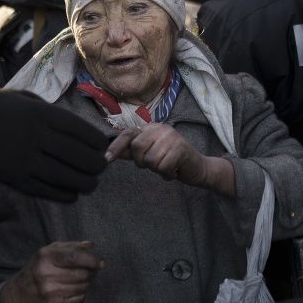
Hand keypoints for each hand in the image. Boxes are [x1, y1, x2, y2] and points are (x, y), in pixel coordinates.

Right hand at [0, 88, 107, 201]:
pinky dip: (67, 195)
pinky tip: (72, 192)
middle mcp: (38, 138)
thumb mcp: (23, 98)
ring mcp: (27, 162)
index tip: (103, 146)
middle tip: (98, 166)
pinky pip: (51, 193)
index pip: (84, 133)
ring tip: (89, 182)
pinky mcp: (16, 181)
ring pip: (71, 179)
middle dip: (97, 165)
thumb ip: (49, 111)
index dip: (99, 143)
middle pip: (83, 158)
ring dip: (86, 183)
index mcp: (43, 115)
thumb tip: (75, 127)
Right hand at [0, 241, 104, 302]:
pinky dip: (80, 295)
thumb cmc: (40, 268)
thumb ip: (71, 246)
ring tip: (78, 280)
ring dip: (86, 283)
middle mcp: (46, 274)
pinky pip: (79, 299)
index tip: (101, 262)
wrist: (21, 294)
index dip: (91, 260)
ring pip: (82, 287)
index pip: (74, 257)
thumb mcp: (50, 251)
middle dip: (91, 272)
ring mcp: (49, 292)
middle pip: (82, 274)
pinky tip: (72, 290)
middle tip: (90, 271)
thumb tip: (91, 246)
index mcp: (46, 257)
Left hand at [105, 123, 234, 195]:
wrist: (197, 168)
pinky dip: (167, 174)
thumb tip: (110, 153)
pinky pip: (163, 167)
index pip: (128, 134)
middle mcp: (160, 128)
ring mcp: (171, 137)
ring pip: (150, 160)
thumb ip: (132, 152)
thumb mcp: (149, 154)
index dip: (115, 146)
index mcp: (150, 128)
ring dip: (157, 169)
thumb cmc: (170, 160)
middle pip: (137, 148)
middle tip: (155, 164)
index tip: (105, 159)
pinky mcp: (181, 148)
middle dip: (142, 162)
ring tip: (167, 166)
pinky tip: (175, 171)